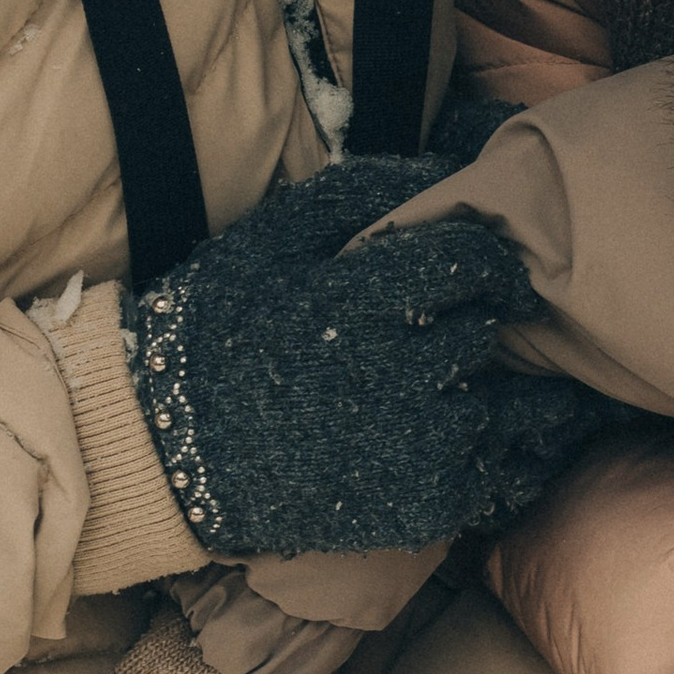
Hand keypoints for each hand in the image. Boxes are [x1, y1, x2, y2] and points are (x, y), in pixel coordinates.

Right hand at [123, 156, 617, 557]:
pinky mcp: (419, 508)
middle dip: (479, 326)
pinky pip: (499, 477)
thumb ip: (366, 189)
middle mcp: (393, 375)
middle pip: (485, 334)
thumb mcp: (275, 234)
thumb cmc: (222, 326)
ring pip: (504, 407)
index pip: (471, 261)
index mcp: (356, 301)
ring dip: (496, 392)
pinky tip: (482, 441)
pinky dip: (501, 457)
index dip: (493, 260)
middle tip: (468, 329)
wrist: (169, 447)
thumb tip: (451, 165)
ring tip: (487, 388)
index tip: (495, 272)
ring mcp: (411, 449)